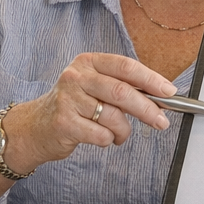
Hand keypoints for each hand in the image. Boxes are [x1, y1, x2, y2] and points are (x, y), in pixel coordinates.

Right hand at [6, 53, 174, 172]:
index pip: (125, 67)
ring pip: (113, 117)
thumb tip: (159, 96)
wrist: (34, 128)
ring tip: (119, 135)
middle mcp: (75, 77)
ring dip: (124, 132)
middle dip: (147, 109)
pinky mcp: (63, 122)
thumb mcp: (93, 87)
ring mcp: (67, 99)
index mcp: (87, 62)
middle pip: (122, 92)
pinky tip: (99, 137)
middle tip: (161, 122)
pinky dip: (108, 140)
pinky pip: (101, 135)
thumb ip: (121, 87)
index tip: (169, 92)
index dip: (150, 79)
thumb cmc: (72, 107)